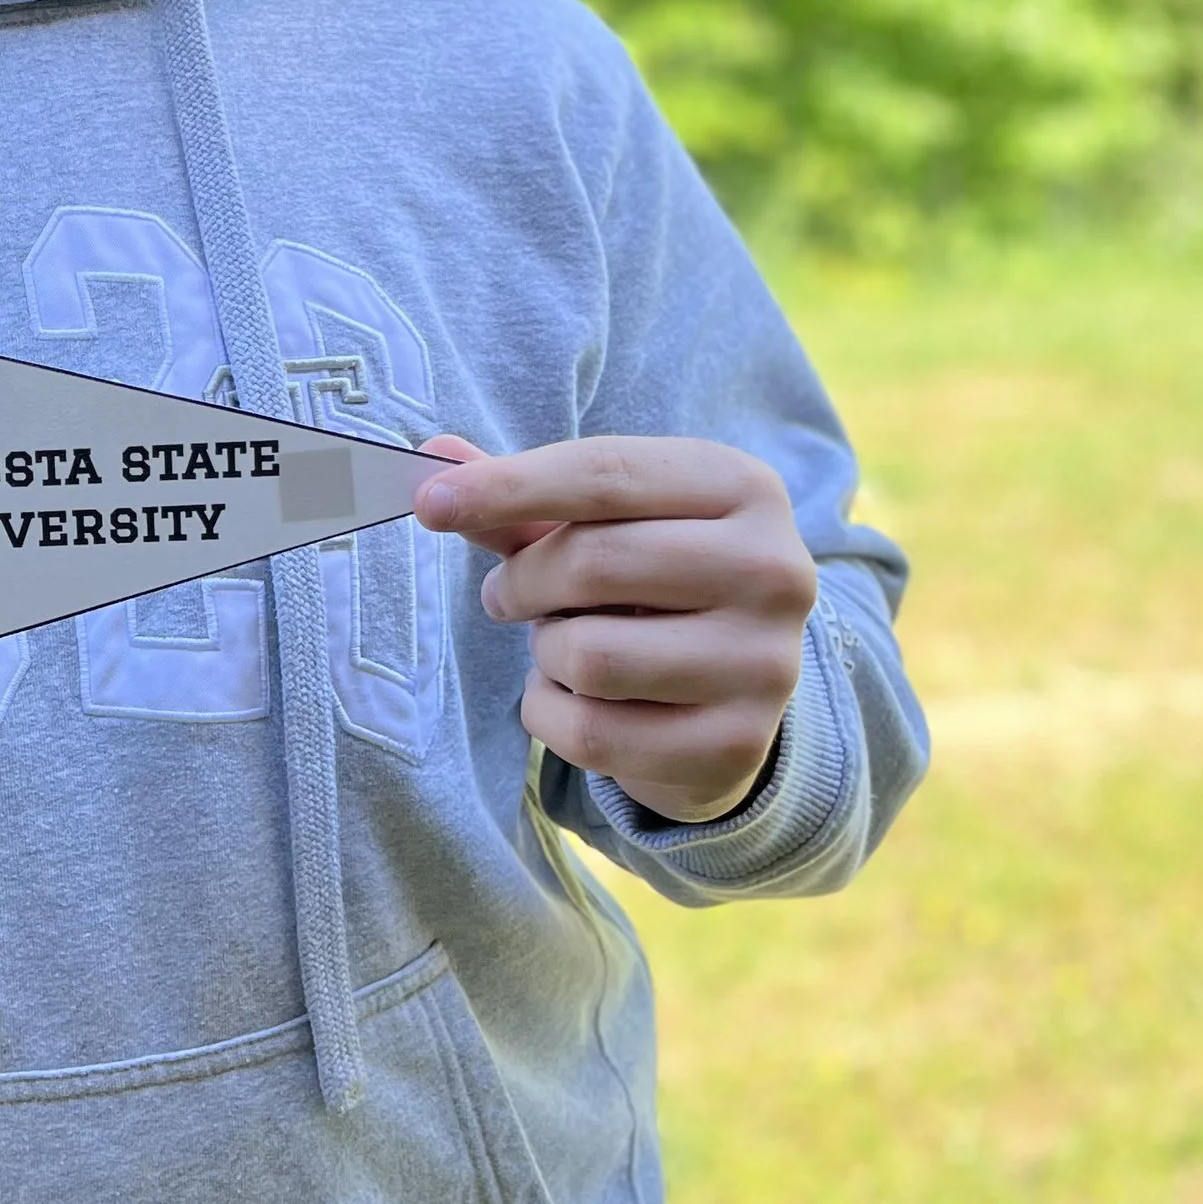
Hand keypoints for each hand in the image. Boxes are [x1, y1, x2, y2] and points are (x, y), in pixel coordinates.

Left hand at [414, 435, 815, 822]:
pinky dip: (551, 714)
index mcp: (743, 487)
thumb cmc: (650, 581)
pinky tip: (574, 700)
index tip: (428, 502)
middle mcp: (774, 569)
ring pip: (588, 656)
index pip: (606, 472)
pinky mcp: (736, 745)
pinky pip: (592, 735)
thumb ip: (523, 494)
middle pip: (593, 562)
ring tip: (562, 645)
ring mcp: (765, 664)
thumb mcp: (600, 523)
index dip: (508, 484)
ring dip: (544, 652)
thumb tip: (435, 459)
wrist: (729, 690)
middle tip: (504, 594)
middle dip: (521, 581)